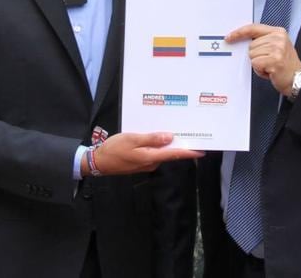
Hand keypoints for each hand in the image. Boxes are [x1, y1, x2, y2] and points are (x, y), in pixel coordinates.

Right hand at [87, 132, 202, 175]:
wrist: (99, 162)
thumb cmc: (114, 149)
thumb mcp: (132, 140)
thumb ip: (152, 139)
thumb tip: (170, 137)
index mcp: (151, 157)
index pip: (174, 154)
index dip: (188, 152)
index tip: (201, 151)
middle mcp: (151, 162)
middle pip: (170, 154)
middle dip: (181, 147)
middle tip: (191, 137)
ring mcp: (145, 164)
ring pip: (162, 154)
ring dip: (169, 146)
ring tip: (177, 135)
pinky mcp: (140, 163)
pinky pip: (154, 154)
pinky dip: (159, 147)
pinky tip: (158, 139)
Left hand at [227, 24, 300, 96]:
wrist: (298, 78)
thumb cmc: (285, 65)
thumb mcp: (277, 46)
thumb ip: (263, 41)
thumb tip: (243, 41)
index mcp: (278, 32)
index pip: (253, 28)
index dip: (239, 32)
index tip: (229, 37)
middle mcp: (278, 38)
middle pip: (251, 45)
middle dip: (256, 56)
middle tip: (268, 62)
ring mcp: (277, 48)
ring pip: (252, 55)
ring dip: (258, 64)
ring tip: (270, 67)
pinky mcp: (275, 60)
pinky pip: (255, 63)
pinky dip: (260, 70)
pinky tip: (270, 72)